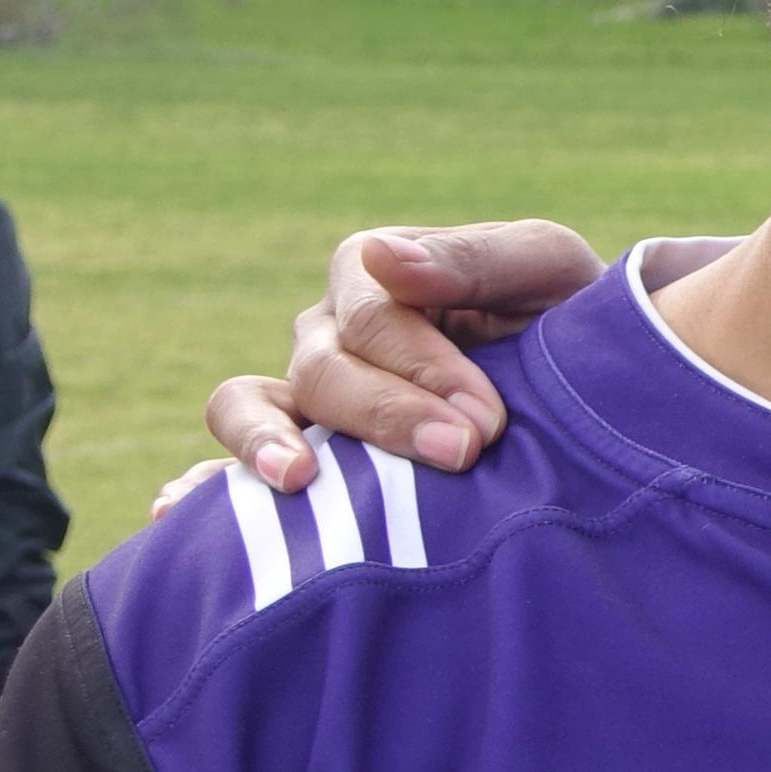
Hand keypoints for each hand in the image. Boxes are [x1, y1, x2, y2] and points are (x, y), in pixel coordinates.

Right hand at [205, 222, 602, 486]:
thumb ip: (472, 258)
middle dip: (387, 415)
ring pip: (250, 405)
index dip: (425, 368)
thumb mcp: (545, 269)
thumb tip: (382, 261)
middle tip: (460, 453)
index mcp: (377, 277)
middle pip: (322, 369)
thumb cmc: (568, 317)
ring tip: (295, 480)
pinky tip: (176, 513)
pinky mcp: (301, 456)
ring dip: (264, 442)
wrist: (594, 390)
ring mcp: (305, 396)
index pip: (373, 318)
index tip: (484, 421)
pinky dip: (201, 488)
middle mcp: (329, 332)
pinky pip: (229, 466)